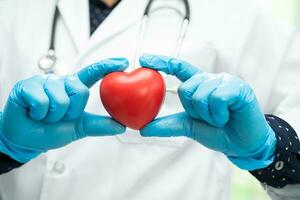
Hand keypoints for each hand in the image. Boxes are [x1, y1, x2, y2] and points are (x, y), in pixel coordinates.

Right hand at [0, 58, 128, 162]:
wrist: (26, 139)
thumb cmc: (52, 131)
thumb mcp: (80, 128)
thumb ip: (100, 125)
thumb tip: (121, 125)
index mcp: (74, 88)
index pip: (92, 73)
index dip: (107, 66)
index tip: (124, 62)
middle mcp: (61, 82)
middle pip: (80, 91)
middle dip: (71, 111)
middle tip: (58, 117)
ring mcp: (44, 82)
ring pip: (61, 99)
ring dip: (53, 115)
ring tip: (44, 115)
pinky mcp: (27, 86)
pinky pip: (41, 101)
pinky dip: (39, 114)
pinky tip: (33, 113)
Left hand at [139, 54, 275, 169]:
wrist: (242, 144)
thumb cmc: (218, 132)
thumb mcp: (189, 127)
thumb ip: (167, 125)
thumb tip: (143, 129)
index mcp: (199, 85)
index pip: (178, 68)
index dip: (162, 62)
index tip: (144, 59)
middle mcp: (210, 79)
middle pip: (186, 88)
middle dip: (193, 110)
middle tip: (208, 118)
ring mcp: (224, 81)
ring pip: (200, 94)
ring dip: (207, 114)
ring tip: (220, 118)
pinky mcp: (237, 88)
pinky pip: (216, 99)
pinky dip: (218, 114)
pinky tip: (227, 116)